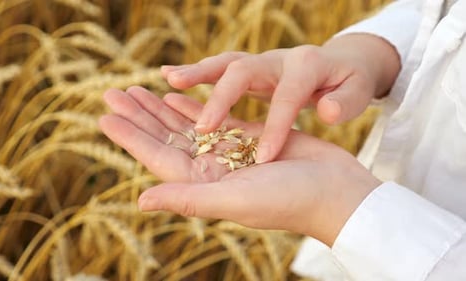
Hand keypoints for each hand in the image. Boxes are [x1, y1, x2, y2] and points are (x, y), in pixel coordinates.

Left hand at [99, 86, 380, 245]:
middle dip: (139, 115)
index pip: (157, 156)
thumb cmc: (290, 201)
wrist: (336, 192)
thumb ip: (189, 199)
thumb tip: (141, 202)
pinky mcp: (249, 138)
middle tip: (111, 93)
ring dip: (160, 108)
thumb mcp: (235, 200)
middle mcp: (211, 171)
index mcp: (203, 185)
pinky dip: (192, 106)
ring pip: (185, 125)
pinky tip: (174, 94)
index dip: (130, 136)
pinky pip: (212, 118)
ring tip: (136, 89)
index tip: (104, 115)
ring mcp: (229, 153)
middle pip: (165, 138)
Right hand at [161, 34, 400, 162]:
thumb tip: (329, 110)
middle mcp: (278, 59)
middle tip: (203, 127)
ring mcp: (261, 61)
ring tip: (170, 82)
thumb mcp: (358, 89)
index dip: (276, 126)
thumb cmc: (351, 80)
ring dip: (197, 74)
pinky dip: (195, 74)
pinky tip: (170, 79)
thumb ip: (347, 100)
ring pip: (224, 65)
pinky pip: (219, 69)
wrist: (342, 61)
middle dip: (222, 96)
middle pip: (243, 71)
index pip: (287, 97)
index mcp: (306, 67)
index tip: (264, 158)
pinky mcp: (250, 68)